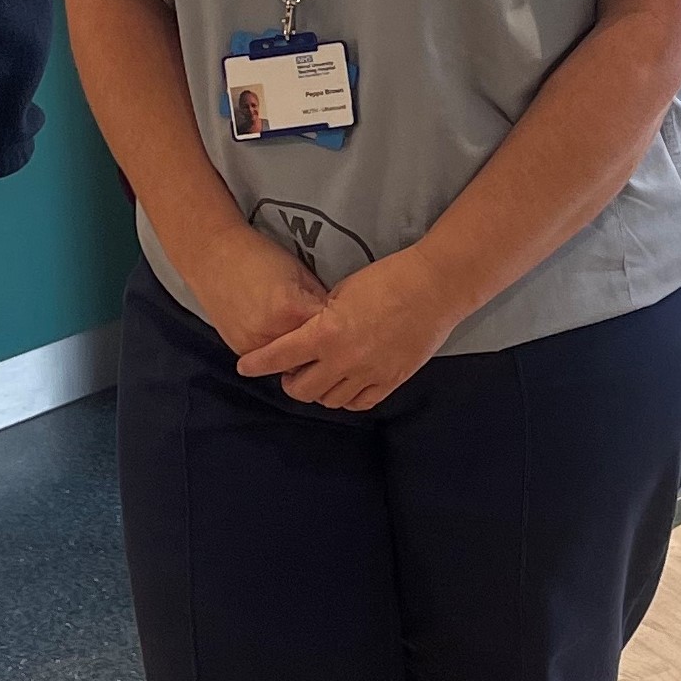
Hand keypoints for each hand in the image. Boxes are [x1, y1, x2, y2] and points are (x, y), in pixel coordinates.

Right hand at [170, 217, 328, 359]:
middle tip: (331, 337)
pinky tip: (284, 336)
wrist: (213, 255)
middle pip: (311, 352)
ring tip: (308, 337)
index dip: (340, 327)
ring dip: (302, 353)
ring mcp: (253, 346)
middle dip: (322, 345)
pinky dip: (280, 351)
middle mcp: (271, 334)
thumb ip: (318, 300)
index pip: (329, 331)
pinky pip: (270, 360)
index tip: (347, 326)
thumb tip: (337, 320)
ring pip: (291, 361)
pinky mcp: (240, 350)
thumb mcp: (300, 272)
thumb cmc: (259, 256)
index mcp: (291, 310)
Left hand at [235, 250, 462, 410]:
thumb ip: (322, 317)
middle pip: (302, 389)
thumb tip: (310, 334)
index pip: (280, 356)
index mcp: (327, 332)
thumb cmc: (389, 278)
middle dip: (290, 381)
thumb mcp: (343, 291)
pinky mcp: (393, 380)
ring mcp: (370, 374)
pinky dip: (347, 397)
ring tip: (321, 375)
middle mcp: (345, 359)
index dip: (258, 364)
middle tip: (293, 370)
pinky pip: (360, 402)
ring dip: (319, 390)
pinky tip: (346, 384)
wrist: (435, 287)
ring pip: (330, 400)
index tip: (245, 367)